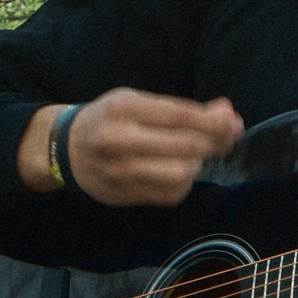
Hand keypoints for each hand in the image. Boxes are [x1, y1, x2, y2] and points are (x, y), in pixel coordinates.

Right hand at [16, 88, 243, 207]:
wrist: (64, 150)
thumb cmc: (109, 120)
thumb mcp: (137, 102)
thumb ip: (180, 109)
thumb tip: (226, 113)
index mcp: (123, 108)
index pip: (179, 115)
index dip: (213, 121)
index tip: (233, 121)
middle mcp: (118, 139)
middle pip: (184, 146)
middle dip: (214, 142)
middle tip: (227, 138)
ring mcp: (120, 171)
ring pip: (180, 174)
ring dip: (197, 164)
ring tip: (194, 154)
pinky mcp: (124, 195)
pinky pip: (171, 194)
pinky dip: (184, 182)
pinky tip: (178, 171)